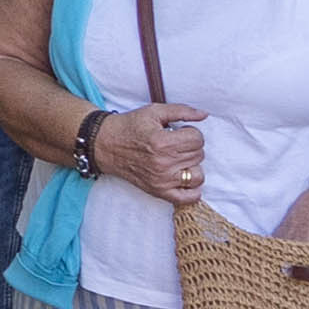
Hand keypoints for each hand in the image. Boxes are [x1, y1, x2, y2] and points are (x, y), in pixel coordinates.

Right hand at [83, 102, 208, 201]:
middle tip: (174, 143)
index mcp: (162, 142)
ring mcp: (162, 180)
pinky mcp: (159, 191)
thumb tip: (204, 115)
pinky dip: (192, 190)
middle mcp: (163, 163)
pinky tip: (184, 177)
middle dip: (190, 146)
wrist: (104, 144)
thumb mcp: (154, 112)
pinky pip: (188, 197)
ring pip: (197, 175)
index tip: (178, 131)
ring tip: (178, 159)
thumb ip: (182, 111)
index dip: (190, 132)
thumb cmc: (129, 126)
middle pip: (199, 155)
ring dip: (191, 165)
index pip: (198, 139)